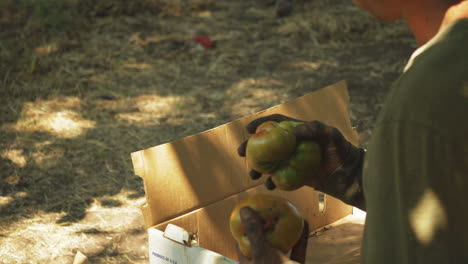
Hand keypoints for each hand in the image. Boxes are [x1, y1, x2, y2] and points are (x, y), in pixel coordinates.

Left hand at [236, 207, 308, 263]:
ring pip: (281, 246)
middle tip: (268, 209)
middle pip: (262, 243)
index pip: (241, 245)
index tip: (247, 212)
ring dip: (284, 229)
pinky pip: (297, 250)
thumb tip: (244, 210)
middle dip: (266, 226)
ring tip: (285, 212)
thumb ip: (254, 233)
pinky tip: (303, 222)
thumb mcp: (262, 253)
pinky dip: (300, 237)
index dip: (242, 228)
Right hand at [237, 114, 354, 189]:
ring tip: (253, 174)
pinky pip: (279, 178)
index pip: (275, 124)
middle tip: (240, 152)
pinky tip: (269, 185)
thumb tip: (294, 131)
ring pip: (269, 162)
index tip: (249, 129)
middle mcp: (291, 146)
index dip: (261, 124)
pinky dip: (271, 182)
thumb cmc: (343, 151)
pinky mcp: (295, 177)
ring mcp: (292, 161)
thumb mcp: (332, 136)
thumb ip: (315, 129)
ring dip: (258, 167)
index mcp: (297, 132)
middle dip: (250, 147)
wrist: (350, 175)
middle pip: (266, 143)